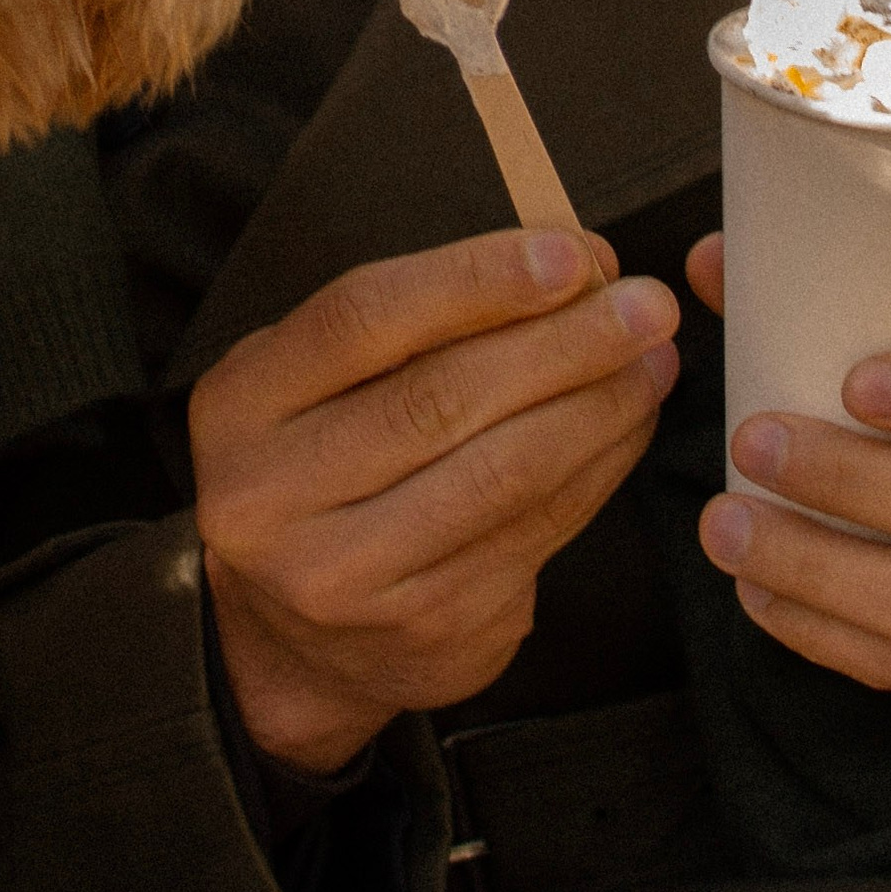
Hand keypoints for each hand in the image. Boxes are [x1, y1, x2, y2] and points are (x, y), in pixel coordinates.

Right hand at [191, 226, 679, 772]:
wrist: (294, 637)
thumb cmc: (324, 467)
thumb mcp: (320, 382)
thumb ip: (417, 321)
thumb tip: (570, 264)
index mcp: (239, 406)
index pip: (360, 320)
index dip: (475, 280)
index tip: (573, 254)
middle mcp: (272, 496)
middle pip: (439, 398)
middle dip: (563, 342)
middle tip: (646, 304)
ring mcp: (346, 573)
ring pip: (500, 473)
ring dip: (597, 407)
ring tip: (652, 360)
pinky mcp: (425, 627)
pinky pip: (534, 531)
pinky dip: (598, 469)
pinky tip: (628, 425)